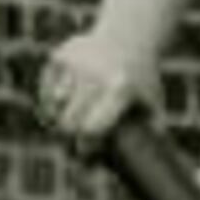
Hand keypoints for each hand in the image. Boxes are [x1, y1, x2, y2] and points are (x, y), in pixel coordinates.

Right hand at [36, 30, 150, 146]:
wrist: (128, 36)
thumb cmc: (141, 78)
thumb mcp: (152, 101)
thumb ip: (149, 130)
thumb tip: (143, 163)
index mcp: (119, 89)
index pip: (91, 129)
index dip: (85, 146)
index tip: (84, 153)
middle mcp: (94, 75)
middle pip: (68, 121)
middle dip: (68, 136)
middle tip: (72, 142)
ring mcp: (74, 64)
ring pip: (54, 106)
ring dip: (58, 117)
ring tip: (68, 120)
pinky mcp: (59, 56)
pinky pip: (46, 89)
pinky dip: (51, 99)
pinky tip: (62, 102)